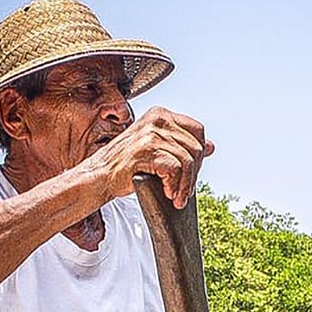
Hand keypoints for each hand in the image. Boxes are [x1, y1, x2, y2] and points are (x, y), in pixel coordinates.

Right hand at [93, 106, 214, 208]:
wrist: (100, 176)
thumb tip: (211, 146)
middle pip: (196, 147)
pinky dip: (175, 186)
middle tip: (184, 190)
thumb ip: (181, 145)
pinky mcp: (146, 150)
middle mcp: (157, 119)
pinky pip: (176, 169)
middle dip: (194, 174)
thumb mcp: (157, 149)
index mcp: (160, 115)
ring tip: (176, 196)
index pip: (198, 131)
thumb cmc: (126, 166)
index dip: (199, 155)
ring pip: (188, 161)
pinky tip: (167, 193)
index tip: (191, 174)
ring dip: (185, 185)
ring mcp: (151, 133)